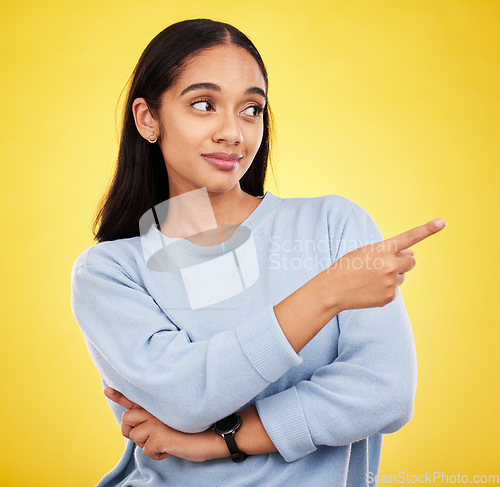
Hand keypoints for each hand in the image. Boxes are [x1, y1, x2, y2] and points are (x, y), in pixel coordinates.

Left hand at [104, 388, 224, 461]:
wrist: (214, 434)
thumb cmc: (197, 426)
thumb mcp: (175, 416)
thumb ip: (157, 414)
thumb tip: (140, 424)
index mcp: (159, 402)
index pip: (134, 397)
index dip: (119, 394)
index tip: (107, 390)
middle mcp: (155, 408)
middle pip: (127, 420)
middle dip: (132, 432)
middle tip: (151, 436)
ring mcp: (155, 422)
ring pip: (135, 437)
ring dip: (148, 444)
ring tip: (167, 440)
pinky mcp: (158, 437)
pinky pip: (147, 451)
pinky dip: (158, 455)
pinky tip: (171, 448)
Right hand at [329, 217, 445, 310]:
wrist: (333, 290)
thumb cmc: (348, 267)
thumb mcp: (366, 252)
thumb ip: (390, 251)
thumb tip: (413, 255)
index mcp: (382, 249)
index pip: (409, 237)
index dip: (427, 229)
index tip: (442, 221)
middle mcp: (390, 265)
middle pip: (411, 262)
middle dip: (402, 262)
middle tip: (382, 266)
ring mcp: (391, 282)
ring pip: (402, 276)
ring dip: (392, 276)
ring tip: (370, 279)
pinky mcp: (390, 296)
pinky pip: (395, 289)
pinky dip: (385, 288)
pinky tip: (370, 289)